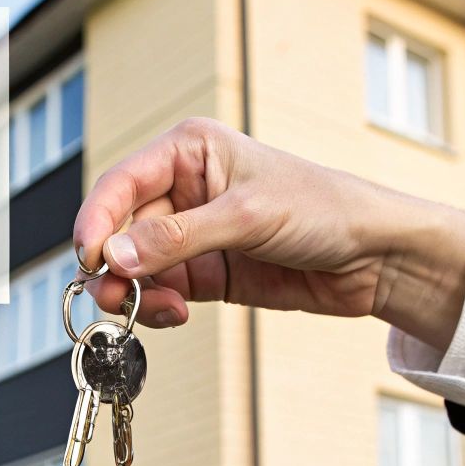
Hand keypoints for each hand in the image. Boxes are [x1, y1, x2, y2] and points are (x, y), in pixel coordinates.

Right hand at [73, 117, 464, 349]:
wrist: (376, 257)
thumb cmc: (323, 210)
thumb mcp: (247, 217)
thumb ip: (178, 237)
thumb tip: (113, 258)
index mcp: (189, 150)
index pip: (121, 183)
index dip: (96, 221)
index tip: (89, 260)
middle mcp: (184, 189)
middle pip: (120, 230)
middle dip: (114, 267)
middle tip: (115, 301)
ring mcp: (193, 234)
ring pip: (136, 267)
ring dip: (134, 292)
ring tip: (156, 312)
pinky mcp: (207, 273)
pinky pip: (160, 292)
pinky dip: (157, 308)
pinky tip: (175, 315)